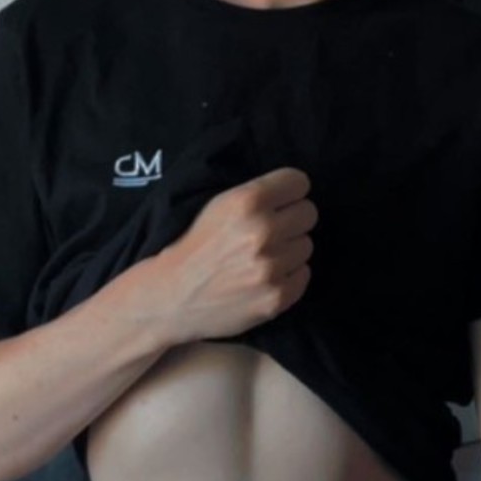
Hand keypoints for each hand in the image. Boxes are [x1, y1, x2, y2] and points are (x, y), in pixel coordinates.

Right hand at [163, 167, 316, 341]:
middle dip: (292, 220)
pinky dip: (288, 276)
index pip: (299, 182)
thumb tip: (298, 192)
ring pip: (306, 245)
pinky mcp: (277, 297)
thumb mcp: (219, 206)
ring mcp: (272, 267)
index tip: (281, 202)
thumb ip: (257, 195)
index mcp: (247, 201)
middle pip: (309, 213)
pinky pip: (304, 275)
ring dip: (289, 250)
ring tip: (261, 258)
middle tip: (270, 232)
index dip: (289, 192)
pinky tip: (264, 278)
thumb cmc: (196, 247)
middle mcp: (263, 231)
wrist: (172, 297)